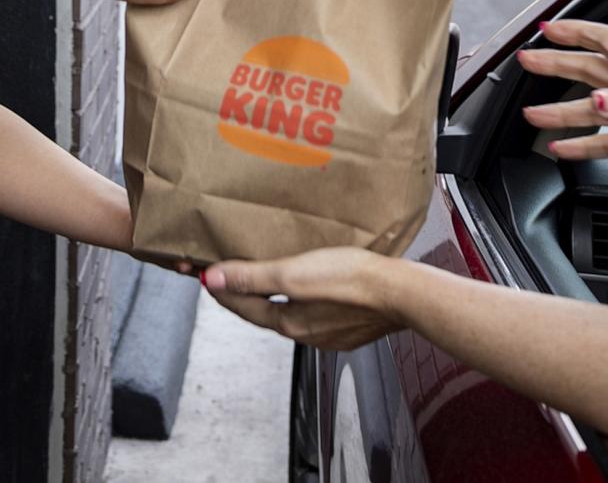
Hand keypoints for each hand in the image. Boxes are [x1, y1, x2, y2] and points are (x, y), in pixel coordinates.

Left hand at [202, 248, 404, 350]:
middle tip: (228, 276)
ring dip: (274, 295)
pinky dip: (303, 298)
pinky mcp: (350, 324)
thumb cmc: (351, 281)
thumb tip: (215, 280)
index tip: (205, 276)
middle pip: (265, 310)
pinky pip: (317, 311)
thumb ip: (252, 278)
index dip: (222, 290)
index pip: (243, 307)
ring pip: (292, 311)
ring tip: (264, 277)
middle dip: (244, 293)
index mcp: (289, 323)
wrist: (402, 292)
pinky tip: (309, 287)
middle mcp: (306, 333)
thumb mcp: (292, 274)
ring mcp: (330, 331)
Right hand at [518, 20, 607, 198]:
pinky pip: (603, 144)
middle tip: (527, 63)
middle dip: (557, 65)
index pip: (607, 41)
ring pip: (590, 110)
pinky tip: (562, 149)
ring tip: (532, 115)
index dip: (577, 32)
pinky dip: (581, 146)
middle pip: (590, 71)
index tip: (548, 29)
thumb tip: (597, 102)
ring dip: (561, 112)